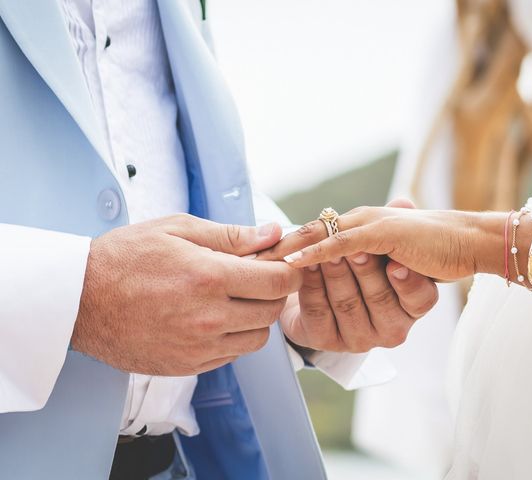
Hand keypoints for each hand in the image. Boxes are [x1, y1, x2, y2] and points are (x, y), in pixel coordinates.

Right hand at [72, 214, 302, 375]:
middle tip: (254, 277)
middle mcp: (209, 318)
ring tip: (231, 299)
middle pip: (272, 311)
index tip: (283, 264)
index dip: (289, 271)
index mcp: (210, 278)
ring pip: (256, 338)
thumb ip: (231, 235)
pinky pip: (231, 355)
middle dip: (273, 292)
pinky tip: (212, 318)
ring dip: (255, 318)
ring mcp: (198, 347)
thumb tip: (273, 234)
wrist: (79, 300)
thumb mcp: (177, 229)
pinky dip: (232, 337)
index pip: (279, 282)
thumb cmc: (126, 257)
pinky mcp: (187, 366)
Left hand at [258, 200, 438, 351]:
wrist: (319, 292)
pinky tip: (303, 264)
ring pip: (347, 303)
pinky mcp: (328, 340)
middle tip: (355, 249)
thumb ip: (395, 227)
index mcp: (413, 306)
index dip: (409, 284)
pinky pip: (318, 312)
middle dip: (364, 271)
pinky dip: (311, 285)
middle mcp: (391, 327)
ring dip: (335, 274)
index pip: (421, 298)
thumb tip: (402, 202)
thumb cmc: (365, 261)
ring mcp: (360, 338)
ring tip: (328, 254)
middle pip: (379, 299)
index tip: (396, 265)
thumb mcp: (384, 245)